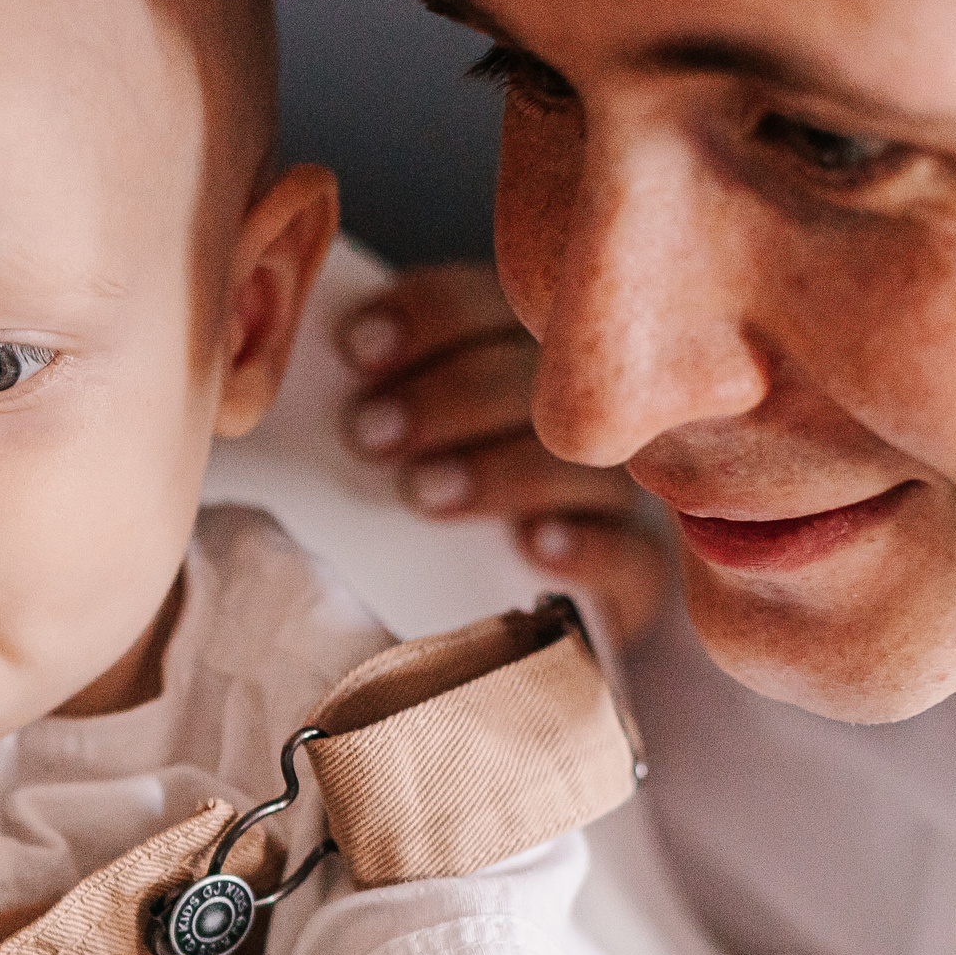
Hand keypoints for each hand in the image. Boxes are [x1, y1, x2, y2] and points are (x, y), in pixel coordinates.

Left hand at [338, 263, 668, 644]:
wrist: (496, 647)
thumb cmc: (423, 533)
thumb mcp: (388, 469)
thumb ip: (373, 418)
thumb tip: (315, 393)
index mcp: (516, 362)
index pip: (486, 308)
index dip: (426, 315)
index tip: (357, 349)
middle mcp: (578, 415)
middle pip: (535, 376)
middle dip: (446, 396)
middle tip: (370, 434)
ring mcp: (616, 494)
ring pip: (579, 459)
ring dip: (497, 469)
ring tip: (424, 494)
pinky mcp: (640, 573)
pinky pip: (626, 552)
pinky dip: (582, 545)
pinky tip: (533, 548)